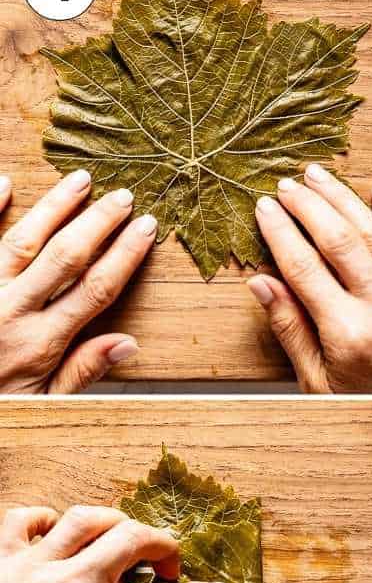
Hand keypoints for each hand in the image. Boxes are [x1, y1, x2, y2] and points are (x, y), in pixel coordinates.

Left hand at [0, 171, 154, 391]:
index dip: (125, 255)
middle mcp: (10, 310)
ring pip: (22, 240)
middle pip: (65, 256)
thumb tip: (128, 344)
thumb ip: (82, 371)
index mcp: (40, 342)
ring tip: (80, 180)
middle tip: (124, 196)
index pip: (96, 289)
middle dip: (99, 222)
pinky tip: (3, 182)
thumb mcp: (42, 403)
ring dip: (55, 207)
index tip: (146, 229)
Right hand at [249, 164, 371, 393]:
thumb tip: (260, 282)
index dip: (279, 232)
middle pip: (337, 241)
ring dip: (342, 199)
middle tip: (286, 183)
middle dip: (307, 206)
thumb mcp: (315, 379)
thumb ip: (289, 329)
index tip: (262, 206)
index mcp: (348, 330)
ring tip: (317, 175)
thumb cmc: (360, 401)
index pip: (303, 267)